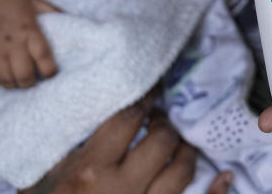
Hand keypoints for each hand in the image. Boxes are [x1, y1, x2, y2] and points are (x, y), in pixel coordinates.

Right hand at [0, 0, 57, 87]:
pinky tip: (5, 75)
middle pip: (23, 75)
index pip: (42, 56)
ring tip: (20, 78)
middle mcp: (10, 42)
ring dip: (15, 84)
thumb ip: (54, 12)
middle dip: (31, 81)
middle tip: (34, 78)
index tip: (52, 73)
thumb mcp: (35, 1)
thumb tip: (77, 20)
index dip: (50, 70)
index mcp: (27, 29)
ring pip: (6, 80)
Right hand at [23, 94, 233, 193]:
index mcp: (92, 169)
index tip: (152, 89)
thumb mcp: (46, 176)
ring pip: (181, 172)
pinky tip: (225, 178)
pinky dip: (215, 192)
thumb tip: (87, 108)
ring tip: (179, 144)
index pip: (128, 120)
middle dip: (165, 125)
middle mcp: (122, 188)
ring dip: (185, 152)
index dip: (144, 98)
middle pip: (161, 142)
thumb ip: (67, 145)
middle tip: (161, 119)